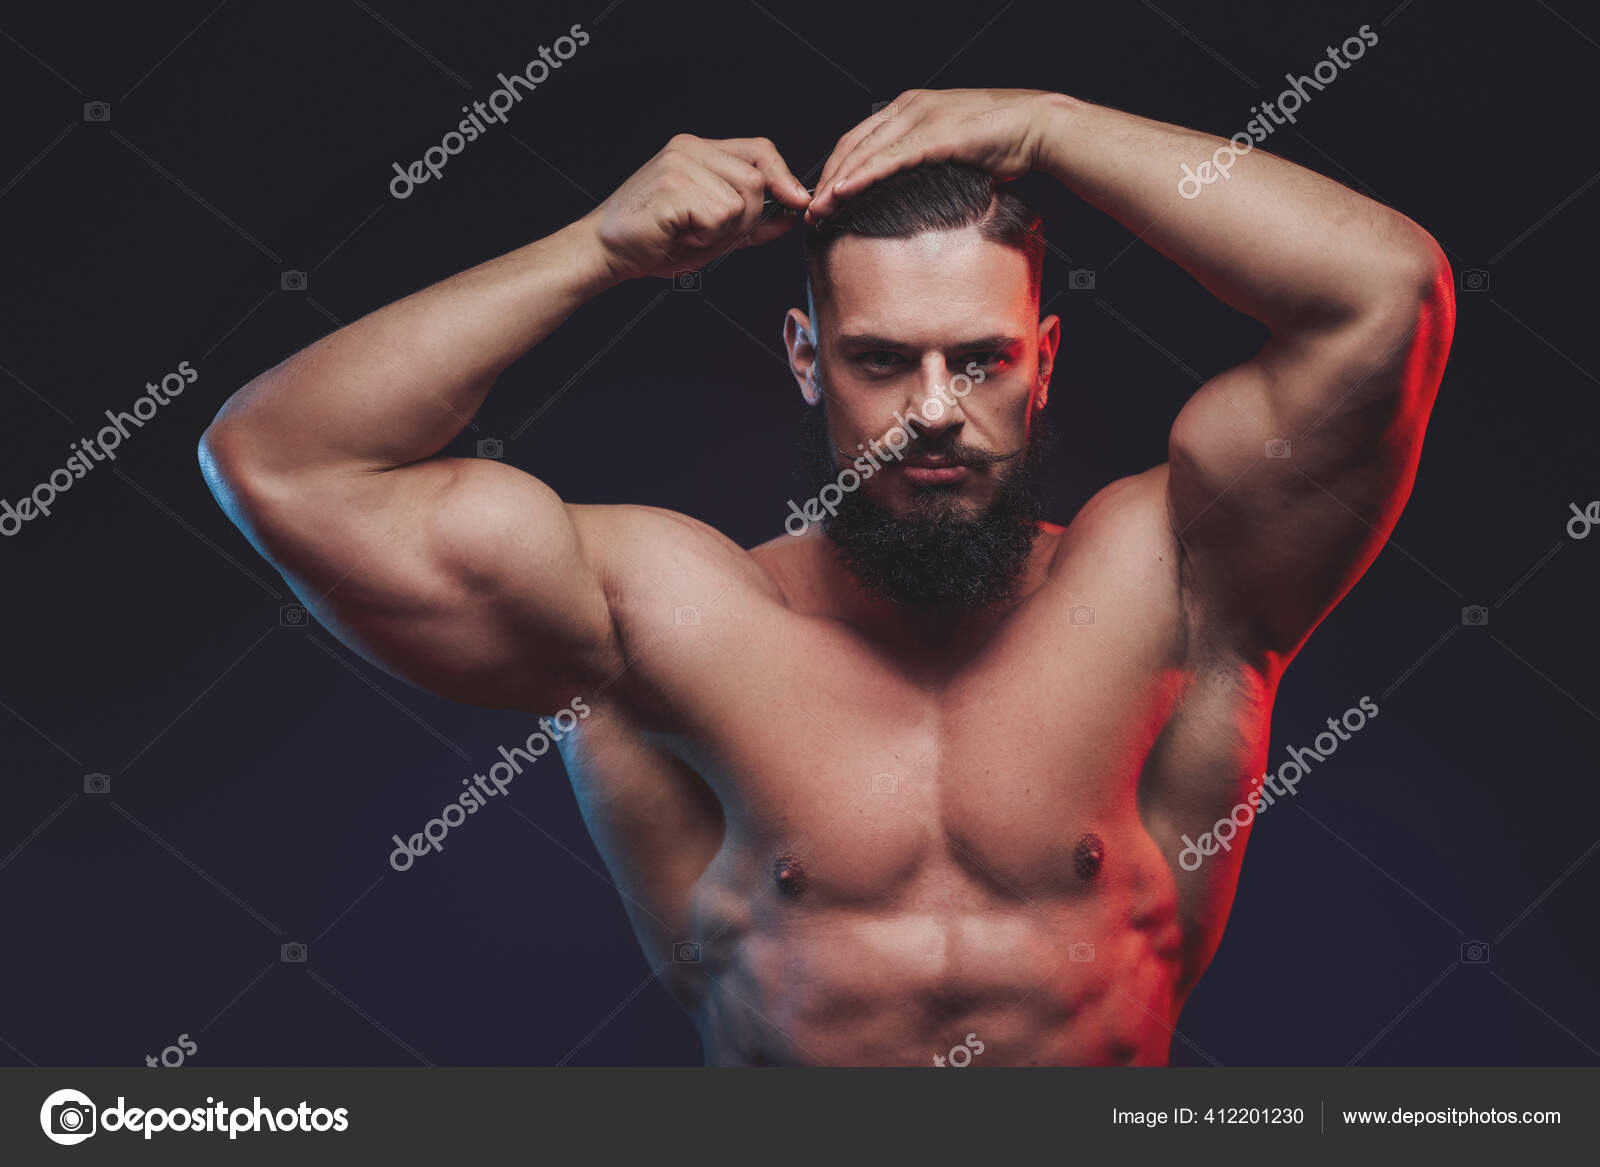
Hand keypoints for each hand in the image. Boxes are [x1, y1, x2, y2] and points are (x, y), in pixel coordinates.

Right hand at [583, 134, 810, 281]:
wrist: (606, 252)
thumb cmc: (657, 241)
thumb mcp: (714, 231)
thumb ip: (752, 221)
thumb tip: (792, 214)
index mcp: (698, 149)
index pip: (759, 149)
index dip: (784, 176)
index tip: (797, 202)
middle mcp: (689, 148)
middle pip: (755, 182)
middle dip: (745, 220)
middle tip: (706, 233)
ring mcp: (679, 164)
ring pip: (740, 203)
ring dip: (721, 232)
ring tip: (688, 233)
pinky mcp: (672, 187)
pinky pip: (718, 218)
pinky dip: (705, 238)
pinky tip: (677, 236)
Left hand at [805, 89, 1058, 223]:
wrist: (1037, 127)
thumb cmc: (1002, 141)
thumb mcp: (952, 147)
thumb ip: (924, 161)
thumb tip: (908, 190)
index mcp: (911, 107)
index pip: (859, 139)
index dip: (835, 169)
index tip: (820, 196)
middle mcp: (911, 107)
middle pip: (853, 144)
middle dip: (827, 179)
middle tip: (809, 209)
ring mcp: (922, 118)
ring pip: (866, 151)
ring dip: (837, 183)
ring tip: (819, 208)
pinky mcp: (937, 135)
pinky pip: (891, 159)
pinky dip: (864, 176)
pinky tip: (845, 192)